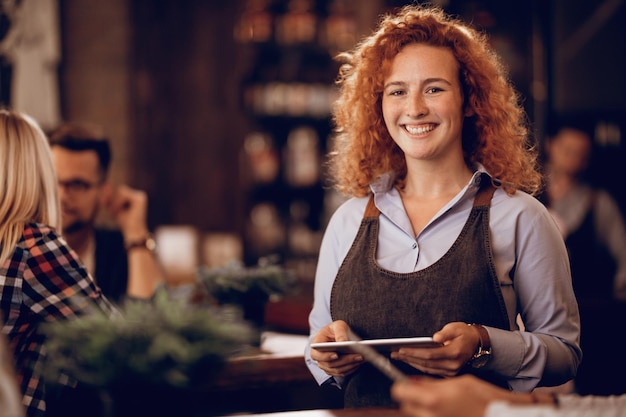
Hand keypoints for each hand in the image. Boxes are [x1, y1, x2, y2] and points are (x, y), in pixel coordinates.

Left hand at [105, 185, 149, 242]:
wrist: (133, 232)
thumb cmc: (124, 222)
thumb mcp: (113, 208)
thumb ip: (109, 197)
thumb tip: (106, 184)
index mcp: (134, 196)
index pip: (119, 190)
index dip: (111, 196)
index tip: (104, 205)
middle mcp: (139, 194)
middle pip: (121, 189)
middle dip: (114, 200)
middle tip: (113, 212)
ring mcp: (141, 195)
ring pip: (121, 190)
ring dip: (116, 202)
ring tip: (116, 212)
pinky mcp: (140, 198)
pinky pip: (124, 194)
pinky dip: (119, 202)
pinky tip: (121, 211)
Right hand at [310, 320, 363, 377]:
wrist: (336, 336)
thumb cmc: (335, 329)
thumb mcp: (338, 326)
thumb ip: (340, 332)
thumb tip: (344, 342)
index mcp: (316, 345)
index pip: (317, 354)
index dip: (326, 356)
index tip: (336, 355)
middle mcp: (319, 358)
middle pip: (331, 364)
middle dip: (346, 360)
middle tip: (358, 355)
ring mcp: (326, 366)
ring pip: (338, 370)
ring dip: (351, 365)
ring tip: (362, 358)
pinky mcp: (334, 370)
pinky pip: (343, 373)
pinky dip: (352, 368)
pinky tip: (360, 362)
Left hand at [391, 322, 479, 376]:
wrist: (477, 344)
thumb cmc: (464, 334)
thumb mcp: (456, 327)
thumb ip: (445, 332)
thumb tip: (435, 337)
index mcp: (455, 353)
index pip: (429, 354)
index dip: (414, 353)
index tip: (401, 350)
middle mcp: (453, 365)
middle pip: (426, 363)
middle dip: (408, 358)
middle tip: (394, 354)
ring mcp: (451, 372)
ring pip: (427, 369)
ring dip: (411, 363)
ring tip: (398, 357)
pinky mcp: (449, 374)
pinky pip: (431, 371)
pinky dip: (419, 366)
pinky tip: (409, 361)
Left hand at [391, 374, 513, 416]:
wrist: (502, 415)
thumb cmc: (484, 397)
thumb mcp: (457, 382)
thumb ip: (432, 384)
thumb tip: (413, 383)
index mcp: (433, 400)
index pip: (400, 392)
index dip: (401, 386)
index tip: (405, 383)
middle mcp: (431, 416)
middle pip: (406, 406)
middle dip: (410, 398)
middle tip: (421, 391)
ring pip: (418, 414)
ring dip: (421, 407)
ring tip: (437, 401)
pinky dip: (431, 413)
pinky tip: (444, 409)